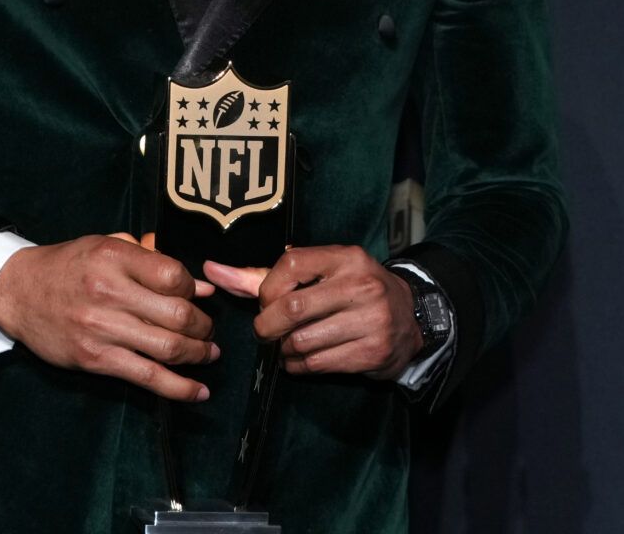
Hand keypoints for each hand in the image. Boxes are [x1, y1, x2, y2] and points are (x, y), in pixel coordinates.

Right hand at [0, 233, 219, 401]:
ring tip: (208, 354)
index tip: (198, 295)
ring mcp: (101, 328)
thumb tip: (201, 286)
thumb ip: (151, 259)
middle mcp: (109, 291)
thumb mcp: (106, 244)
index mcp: (114, 257)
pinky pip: (146, 376)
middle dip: (203, 326)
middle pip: (177, 315)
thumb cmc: (67, 265)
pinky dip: (178, 387)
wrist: (17, 291)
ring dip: (198, 354)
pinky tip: (198, 391)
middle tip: (208, 329)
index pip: (173, 276)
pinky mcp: (95, 359)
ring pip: (168, 347)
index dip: (194, 288)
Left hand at [203, 246, 421, 378]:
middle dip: (267, 326)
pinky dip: (299, 366)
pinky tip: (301, 360)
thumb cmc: (352, 291)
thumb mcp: (320, 273)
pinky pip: (318, 365)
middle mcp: (361, 285)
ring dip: (283, 350)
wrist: (412, 318)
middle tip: (265, 332)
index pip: (290, 265)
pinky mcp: (373, 352)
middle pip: (291, 308)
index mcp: (346, 257)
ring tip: (286, 346)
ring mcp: (371, 320)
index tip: (265, 303)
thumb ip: (263, 274)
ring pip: (301, 341)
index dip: (266, 289)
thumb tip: (211, 271)